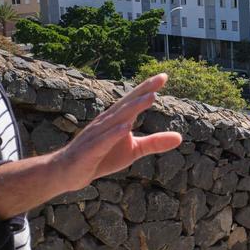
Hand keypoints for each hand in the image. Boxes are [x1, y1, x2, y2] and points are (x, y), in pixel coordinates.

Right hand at [0, 73, 182, 217]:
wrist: (69, 173)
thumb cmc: (102, 157)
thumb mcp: (133, 151)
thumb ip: (154, 142)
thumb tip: (180, 137)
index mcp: (117, 119)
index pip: (134, 100)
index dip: (148, 88)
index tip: (164, 76)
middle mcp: (107, 122)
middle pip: (127, 103)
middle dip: (144, 91)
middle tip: (161, 79)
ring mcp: (97, 135)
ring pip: (117, 118)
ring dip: (133, 107)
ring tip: (150, 97)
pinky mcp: (91, 150)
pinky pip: (104, 140)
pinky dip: (114, 133)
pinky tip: (126, 126)